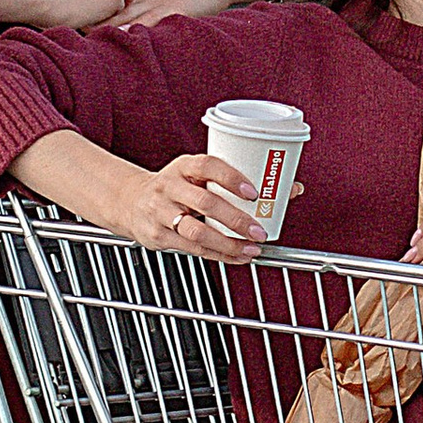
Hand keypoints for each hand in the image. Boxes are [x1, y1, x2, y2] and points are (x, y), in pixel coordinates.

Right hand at [98, 150, 268, 260]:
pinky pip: (192, 249)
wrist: (130, 201)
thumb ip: (237, 181)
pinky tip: (237, 257)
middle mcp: (169, 187)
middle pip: (204, 202)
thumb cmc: (177, 186)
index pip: (207, 165)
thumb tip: (292, 189)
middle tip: (259, 231)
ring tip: (251, 249)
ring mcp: (161, 212)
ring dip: (227, 243)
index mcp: (183, 166)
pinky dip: (218, 255)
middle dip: (236, 219)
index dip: (231, 178)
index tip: (254, 192)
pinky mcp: (158, 236)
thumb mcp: (198, 175)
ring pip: (196, 231)